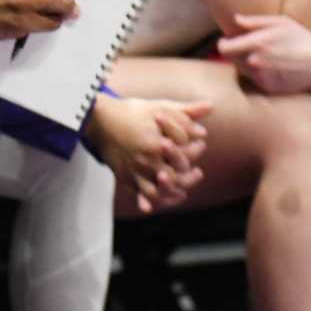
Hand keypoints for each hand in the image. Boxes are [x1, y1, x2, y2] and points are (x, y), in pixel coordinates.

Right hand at [87, 96, 211, 213]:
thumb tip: (211, 107)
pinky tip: (159, 204)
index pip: (185, 156)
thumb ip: (185, 111)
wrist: (99, 120)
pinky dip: (151, 202)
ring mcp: (134, 171)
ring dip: (173, 194)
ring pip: (158, 192)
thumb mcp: (160, 107)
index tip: (200, 145)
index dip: (196, 151)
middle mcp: (146, 161)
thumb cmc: (132, 112)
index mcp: (156, 143)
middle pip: (175, 178)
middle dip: (189, 178)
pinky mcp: (125, 177)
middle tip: (197, 173)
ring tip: (183, 192)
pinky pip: (139, 195)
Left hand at [216, 13, 310, 94]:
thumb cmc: (302, 39)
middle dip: (235, 52)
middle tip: (248, 47)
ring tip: (263, 56)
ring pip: (241, 70)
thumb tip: (235, 19)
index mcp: (257, 43)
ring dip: (245, 63)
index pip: (224, 47)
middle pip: (230, 59)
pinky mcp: (267, 88)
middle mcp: (255, 62)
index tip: (229, 40)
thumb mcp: (281, 23)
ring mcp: (261, 77)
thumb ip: (255, 21)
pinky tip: (271, 67)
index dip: (224, 43)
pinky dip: (256, 74)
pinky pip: (253, 80)